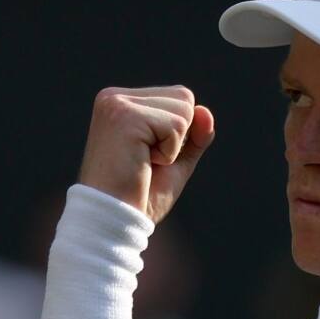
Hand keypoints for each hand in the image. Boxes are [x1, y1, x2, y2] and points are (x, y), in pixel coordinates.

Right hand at [78, 85, 214, 223]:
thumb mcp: (174, 163)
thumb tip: (206, 111)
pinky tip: (141, 163)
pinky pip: (176, 126)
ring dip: (173, 146)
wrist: (113, 221)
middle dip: (178, 137)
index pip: (178, 97)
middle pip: (184, 97)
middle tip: (145, 161)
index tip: (146, 157)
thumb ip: (193, 137)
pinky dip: (168, 152)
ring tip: (142, 162)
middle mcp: (114, 97)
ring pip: (184, 109)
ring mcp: (117, 104)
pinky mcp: (124, 116)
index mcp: (121, 103)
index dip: (178, 135)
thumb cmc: (138, 197)